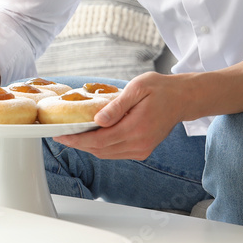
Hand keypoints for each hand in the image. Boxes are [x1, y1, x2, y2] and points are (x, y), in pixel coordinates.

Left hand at [53, 72, 187, 159]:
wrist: (182, 99)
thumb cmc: (160, 89)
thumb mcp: (138, 88)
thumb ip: (117, 106)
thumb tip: (97, 120)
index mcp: (136, 128)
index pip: (99, 140)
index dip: (77, 139)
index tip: (60, 135)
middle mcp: (139, 144)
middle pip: (100, 150)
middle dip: (79, 144)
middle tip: (61, 135)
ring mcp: (142, 149)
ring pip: (107, 154)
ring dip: (89, 147)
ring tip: (73, 135)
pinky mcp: (143, 150)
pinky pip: (116, 153)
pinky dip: (101, 147)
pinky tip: (92, 136)